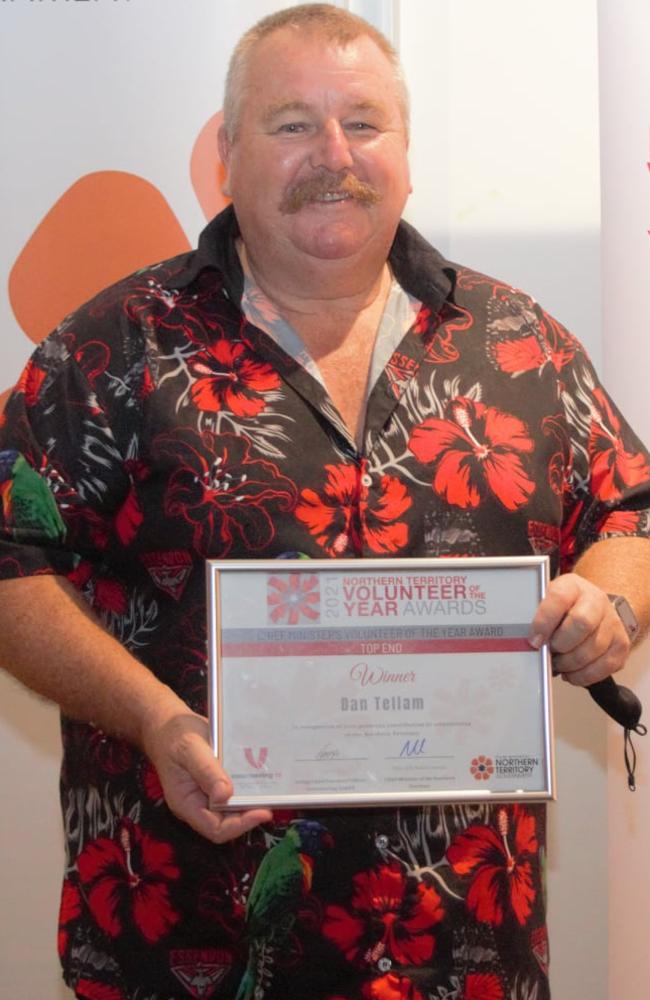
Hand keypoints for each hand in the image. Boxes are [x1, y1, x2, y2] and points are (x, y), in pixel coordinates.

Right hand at [141, 705, 271, 843]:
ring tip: (272, 790)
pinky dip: (248, 787)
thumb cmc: (173, 736)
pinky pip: (234, 791)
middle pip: (228, 822)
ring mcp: (208, 794)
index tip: (263, 812)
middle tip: (273, 799)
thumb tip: (225, 795)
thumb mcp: (189, 749)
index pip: (216, 829)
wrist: (167, 723)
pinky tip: (261, 776)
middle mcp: (199, 804)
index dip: (240, 826)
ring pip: (234, 808)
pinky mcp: (217, 781)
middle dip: (250, 814)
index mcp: (186, 804)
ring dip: (251, 802)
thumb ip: (206, 771)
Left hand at [528, 573, 630, 686]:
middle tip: (549, 652)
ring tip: (558, 664)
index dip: (545, 621)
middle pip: (582, 623)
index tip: (534, 640)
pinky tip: (571, 673)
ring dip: (570, 663)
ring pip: (593, 648)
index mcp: (572, 586)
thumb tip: (524, 640)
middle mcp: (597, 600)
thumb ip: (533, 616)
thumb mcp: (544, 602)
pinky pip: (605, 666)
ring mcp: (612, 622)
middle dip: (561, 644)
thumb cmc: (561, 609)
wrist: (591, 609)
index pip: (559, 598)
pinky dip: (584, 675)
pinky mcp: (621, 644)